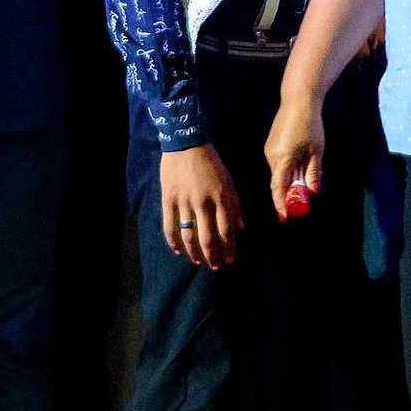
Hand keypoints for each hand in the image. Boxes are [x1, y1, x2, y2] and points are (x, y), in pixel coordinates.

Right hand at [161, 143, 242, 267]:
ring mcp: (185, 202)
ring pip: (189, 236)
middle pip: (209, 238)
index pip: (226, 232)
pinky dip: (173, 242)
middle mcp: (204, 203)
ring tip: (198, 261)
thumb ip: (235, 205)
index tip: (230, 261)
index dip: (229, 250)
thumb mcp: (229, 181)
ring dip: (194, 253)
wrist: (186, 144)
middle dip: (213, 256)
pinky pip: (170, 226)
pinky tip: (178, 251)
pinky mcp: (169, 199)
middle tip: (215, 267)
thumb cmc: (211, 163)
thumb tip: (241, 228)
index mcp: (221, 198)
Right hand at [265, 91, 326, 218]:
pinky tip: (301, 169)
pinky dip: (289, 171)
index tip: (286, 217)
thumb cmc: (309, 125)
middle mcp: (271, 156)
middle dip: (289, 194)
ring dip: (291, 181)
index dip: (281, 204)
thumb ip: (313, 173)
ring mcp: (270, 149)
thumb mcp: (316, 151)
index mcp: (281, 159)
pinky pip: (280, 164)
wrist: (298, 100)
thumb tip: (313, 192)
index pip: (278, 188)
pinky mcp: (272, 144)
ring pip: (280, 173)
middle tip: (301, 206)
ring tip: (305, 185)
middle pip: (279, 182)